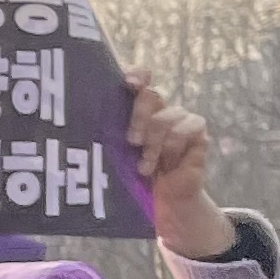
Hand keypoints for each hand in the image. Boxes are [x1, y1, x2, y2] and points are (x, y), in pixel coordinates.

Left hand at [123, 75, 228, 258]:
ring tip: (144, 168)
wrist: (162, 204)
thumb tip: (81, 128)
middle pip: (152, 94)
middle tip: (131, 141)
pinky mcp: (198, 133)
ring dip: (154, 144)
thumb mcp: (116, 157)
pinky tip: (167, 164)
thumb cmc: (132, 178)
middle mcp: (160, 109)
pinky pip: (188, 128)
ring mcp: (181, 119)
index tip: (128, 82)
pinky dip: (173, 147)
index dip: (138, 75)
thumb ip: (108, 137)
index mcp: (137, 109)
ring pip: (168, 116)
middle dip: (139, 116)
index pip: (141, 79)